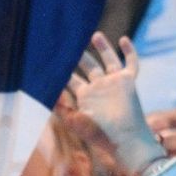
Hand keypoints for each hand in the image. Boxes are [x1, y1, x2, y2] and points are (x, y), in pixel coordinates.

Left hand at [62, 32, 163, 175]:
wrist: (124, 140)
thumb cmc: (99, 134)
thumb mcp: (73, 120)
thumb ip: (59, 106)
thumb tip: (43, 92)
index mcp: (85, 97)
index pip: (71, 78)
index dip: (63, 68)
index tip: (54, 55)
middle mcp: (99, 88)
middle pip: (89, 66)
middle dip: (80, 55)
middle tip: (71, 41)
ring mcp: (114, 83)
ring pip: (109, 61)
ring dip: (102, 48)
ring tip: (95, 35)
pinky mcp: (128, 81)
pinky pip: (131, 64)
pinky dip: (129, 52)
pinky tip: (123, 39)